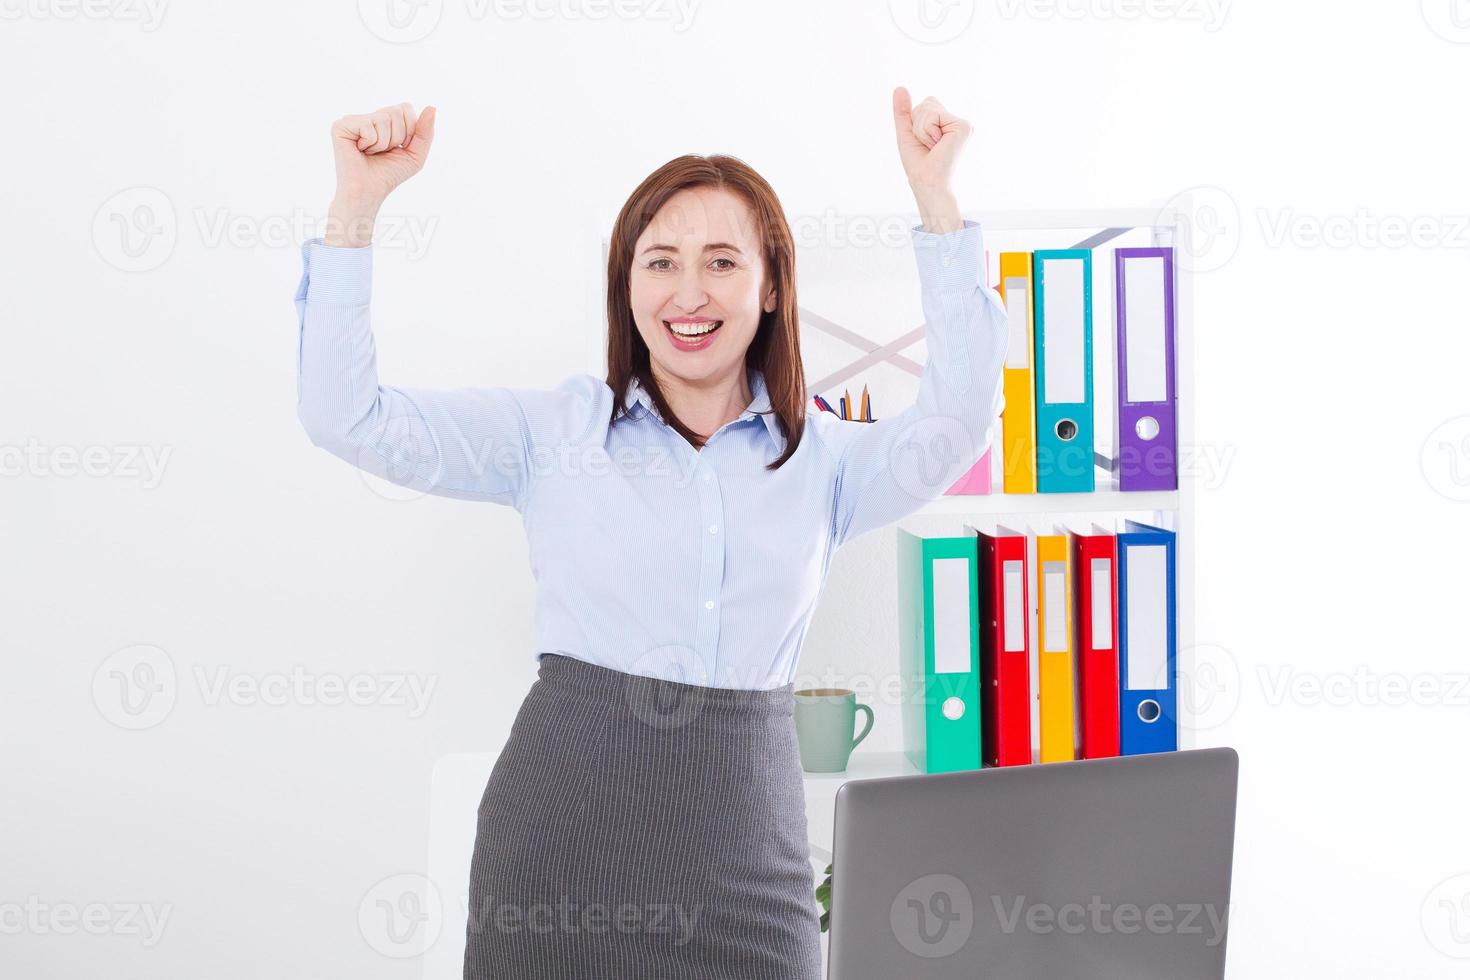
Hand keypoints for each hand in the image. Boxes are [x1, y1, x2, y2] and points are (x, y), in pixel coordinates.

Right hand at [325, 102, 435, 246]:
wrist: (369, 192)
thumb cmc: (389, 174)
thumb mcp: (415, 154)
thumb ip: (425, 132)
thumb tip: (432, 107)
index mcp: (385, 120)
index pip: (406, 108)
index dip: (409, 131)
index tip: (399, 148)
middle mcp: (369, 116)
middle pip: (396, 111)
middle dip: (397, 137)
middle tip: (383, 152)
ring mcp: (353, 119)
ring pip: (383, 118)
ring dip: (383, 143)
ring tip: (371, 153)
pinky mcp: (341, 126)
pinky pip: (368, 126)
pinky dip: (371, 143)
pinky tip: (360, 151)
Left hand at [892, 87, 967, 233]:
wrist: (926, 183)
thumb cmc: (918, 163)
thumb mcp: (907, 132)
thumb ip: (903, 111)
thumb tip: (899, 87)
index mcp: (949, 123)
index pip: (927, 103)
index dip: (916, 122)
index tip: (924, 142)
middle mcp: (959, 123)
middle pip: (928, 102)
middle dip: (918, 124)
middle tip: (928, 146)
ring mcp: (964, 125)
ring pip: (929, 108)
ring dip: (921, 129)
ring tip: (932, 147)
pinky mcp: (964, 127)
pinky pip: (933, 115)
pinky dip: (926, 131)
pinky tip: (937, 146)